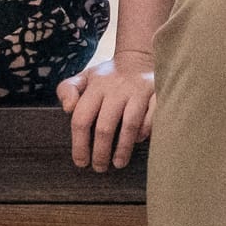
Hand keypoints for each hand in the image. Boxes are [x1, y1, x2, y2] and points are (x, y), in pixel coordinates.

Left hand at [56, 56, 155, 170]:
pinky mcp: (158, 92)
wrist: (140, 57)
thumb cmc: (108, 76)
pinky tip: (139, 142)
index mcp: (96, 86)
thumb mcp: (84, 77)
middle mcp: (117, 88)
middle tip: (100, 168)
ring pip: (130, 124)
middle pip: (104, 126)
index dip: (79, 144)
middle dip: (101, 152)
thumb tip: (67, 108)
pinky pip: (152, 117)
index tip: (81, 162)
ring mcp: (139, 90)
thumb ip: (67, 90)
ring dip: (123, 148)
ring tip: (118, 163)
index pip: (82, 118)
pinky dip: (145, 132)